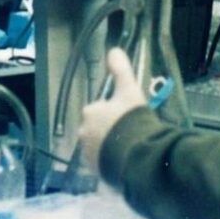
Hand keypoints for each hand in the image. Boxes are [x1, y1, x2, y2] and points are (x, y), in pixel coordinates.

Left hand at [77, 48, 146, 176]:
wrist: (135, 153)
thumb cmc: (131, 119)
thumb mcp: (129, 91)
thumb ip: (121, 70)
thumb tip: (113, 49)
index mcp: (90, 112)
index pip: (99, 110)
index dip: (114, 113)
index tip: (127, 117)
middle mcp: (84, 132)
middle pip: (97, 129)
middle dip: (109, 130)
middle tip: (128, 133)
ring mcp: (88, 153)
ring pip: (98, 146)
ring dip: (109, 146)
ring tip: (128, 148)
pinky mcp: (94, 169)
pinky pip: (101, 162)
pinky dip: (110, 161)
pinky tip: (124, 160)